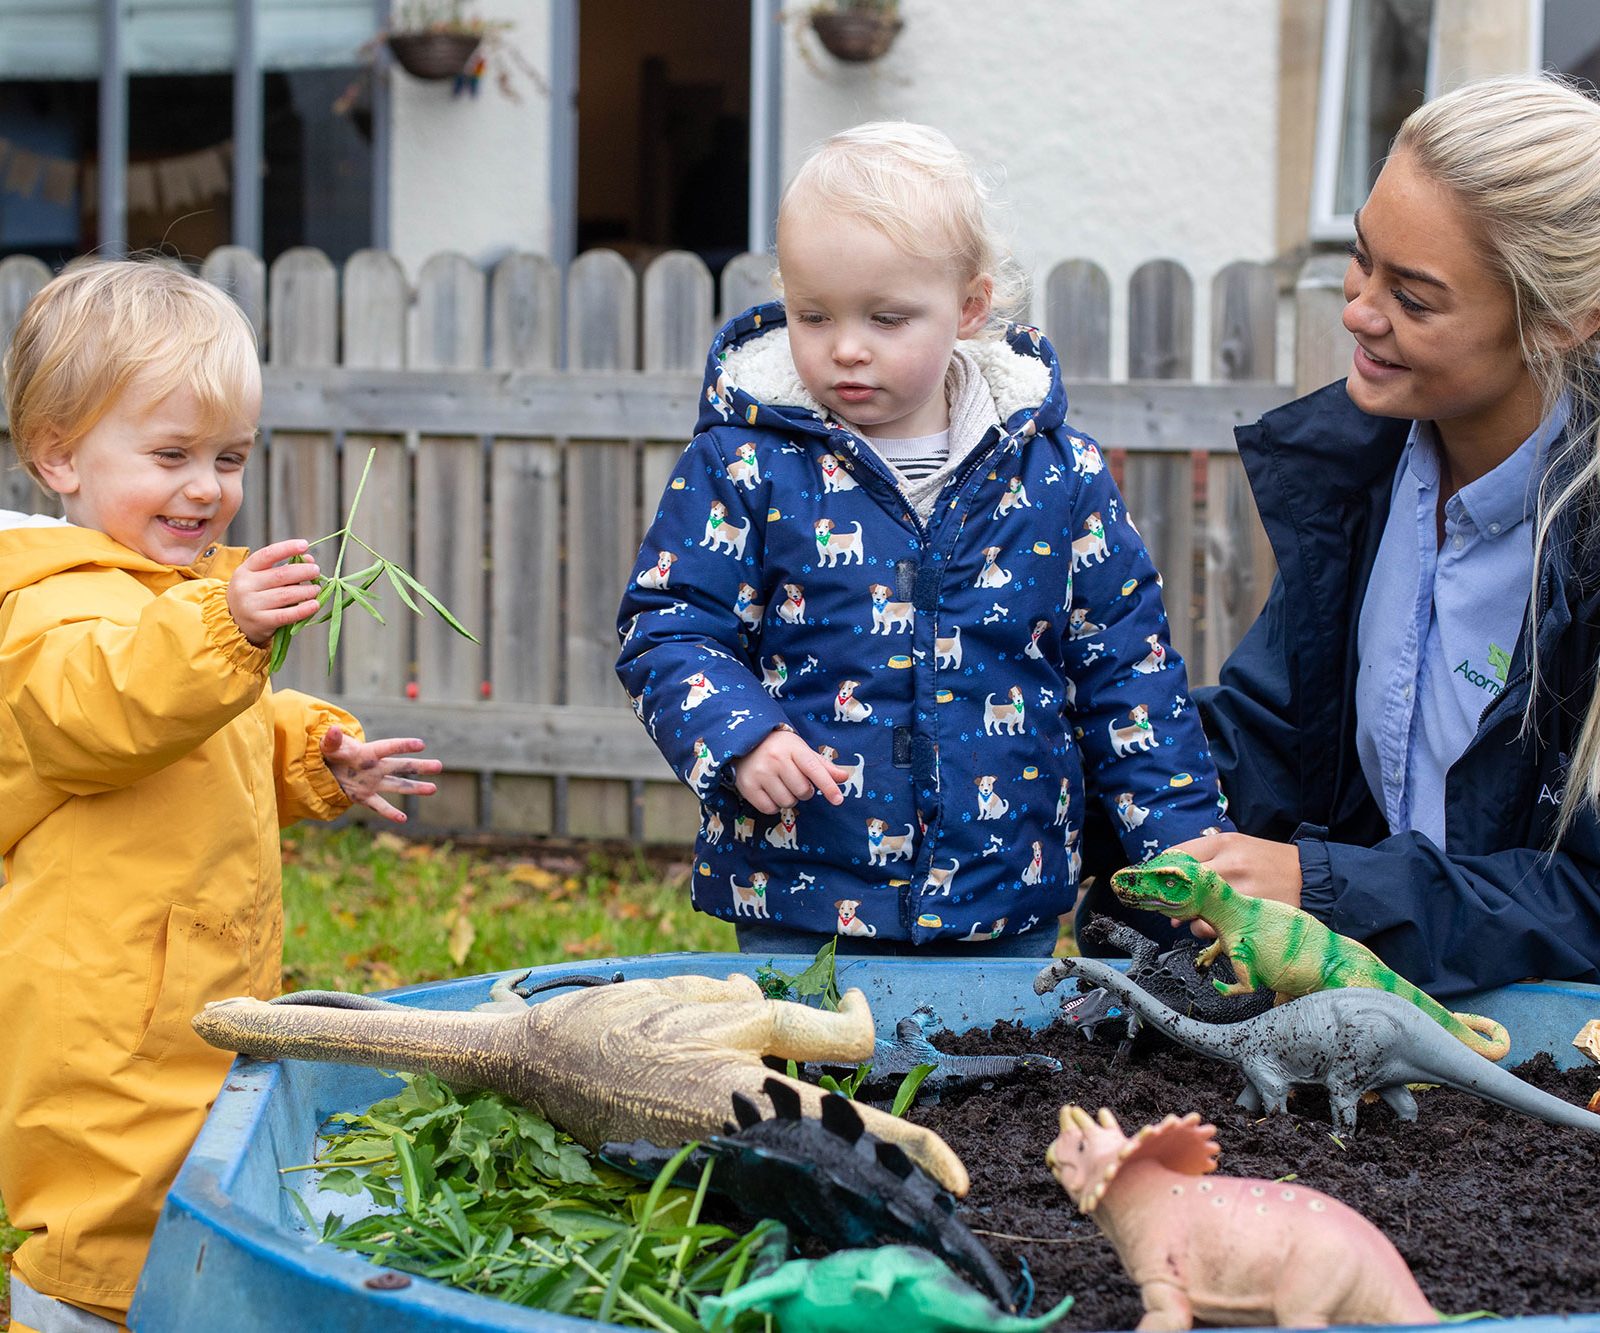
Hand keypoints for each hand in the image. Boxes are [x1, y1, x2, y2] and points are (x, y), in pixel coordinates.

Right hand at [227, 539, 321, 646]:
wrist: (234, 622)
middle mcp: (245, 586)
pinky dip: (303, 610)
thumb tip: (309, 559)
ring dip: (306, 591)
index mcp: (245, 570)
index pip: (267, 555)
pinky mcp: (260, 622)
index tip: (305, 545)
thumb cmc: (254, 595)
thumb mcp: (261, 578)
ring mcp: (251, 605)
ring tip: (316, 589)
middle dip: (303, 571)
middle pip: (280, 575)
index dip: (287, 548)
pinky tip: (315, 605)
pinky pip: (286, 615)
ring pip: (285, 595)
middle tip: (316, 571)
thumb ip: (284, 568)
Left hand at [320, 724, 442, 822]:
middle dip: (419, 766)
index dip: (403, 746)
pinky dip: (390, 813)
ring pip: (397, 785)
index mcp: (368, 752)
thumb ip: (332, 740)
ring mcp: (372, 783)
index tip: (421, 744)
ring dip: (415, 788)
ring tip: (433, 789)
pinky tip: (403, 819)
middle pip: (401, 766)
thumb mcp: (328, 745)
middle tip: (439, 766)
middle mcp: (375, 767)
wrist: (325, 768)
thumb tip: (334, 729)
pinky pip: (380, 806)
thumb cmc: (331, 752)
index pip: (388, 747)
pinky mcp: (364, 796)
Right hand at [734, 729, 851, 814]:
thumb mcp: (801, 751)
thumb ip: (823, 766)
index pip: (814, 769)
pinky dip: (774, 805)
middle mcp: (776, 759)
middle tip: (795, 781)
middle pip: (802, 791)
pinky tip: (770, 792)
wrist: (746, 741)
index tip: (838, 800)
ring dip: (789, 799)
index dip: (827, 786)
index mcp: (793, 748)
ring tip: (782, 785)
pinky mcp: (747, 786)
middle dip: (804, 791)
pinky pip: (769, 809)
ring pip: (787, 802)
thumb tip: (844, 777)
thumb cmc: (780, 748)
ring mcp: (760, 773)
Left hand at [1166, 831, 1302, 938]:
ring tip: (1202, 917)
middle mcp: (1231, 864)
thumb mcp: (1238, 846)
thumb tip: (1171, 884)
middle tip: (1172, 906)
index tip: (1156, 885)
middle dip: (1171, 900)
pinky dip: (1209, 933)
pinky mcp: (1253, 915)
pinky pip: (1217, 930)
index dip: (1160, 873)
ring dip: (1190, 920)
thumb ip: (1204, 859)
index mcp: (1224, 843)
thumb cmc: (1270, 862)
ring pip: (1195, 913)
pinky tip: (1218, 927)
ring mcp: (1243, 891)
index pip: (1175, 856)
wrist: (1313, 877)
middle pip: (1181, 885)